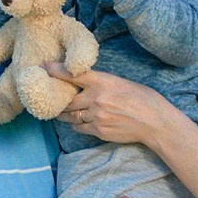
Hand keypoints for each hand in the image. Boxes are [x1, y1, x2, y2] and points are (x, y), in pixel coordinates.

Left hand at [53, 67, 175, 146]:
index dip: (56, 70)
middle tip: (52, 99)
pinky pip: (79, 128)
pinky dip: (76, 125)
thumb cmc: (140, 98)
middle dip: (59, 102)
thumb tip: (82, 84)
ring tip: (61, 112)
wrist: (154, 121)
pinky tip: (77, 122)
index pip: (73, 74)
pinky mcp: (99, 130)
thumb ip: (100, 83)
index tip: (43, 67)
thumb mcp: (120, 83)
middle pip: (68, 101)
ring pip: (71, 116)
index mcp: (103, 81)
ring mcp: (97, 116)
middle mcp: (97, 98)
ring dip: (65, 115)